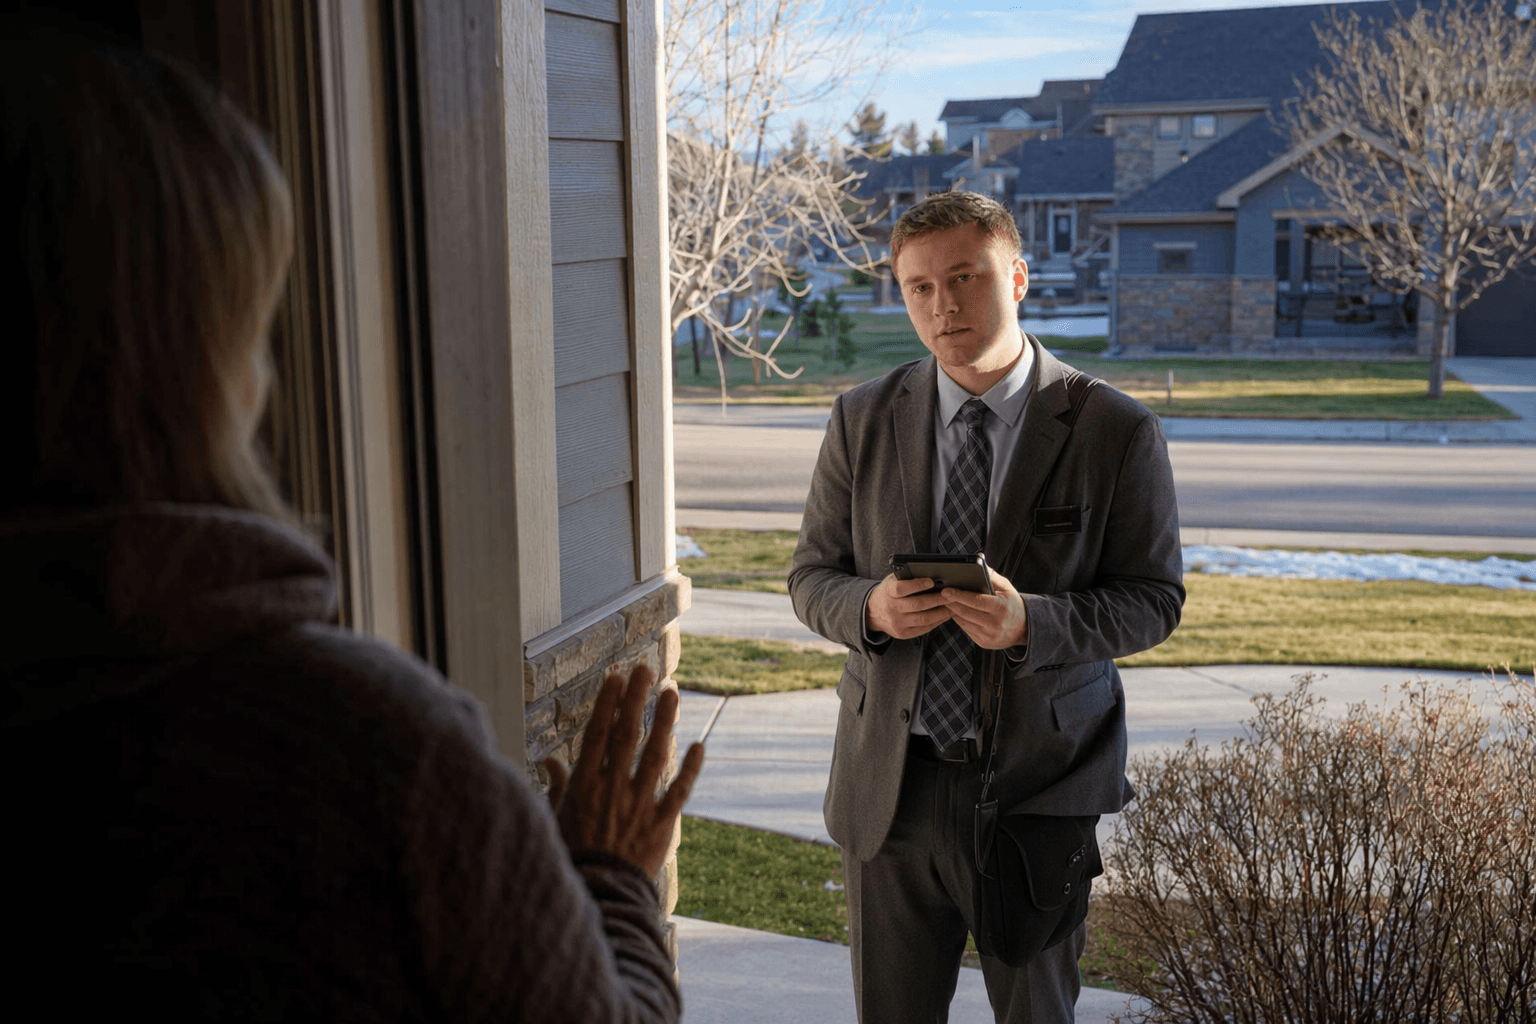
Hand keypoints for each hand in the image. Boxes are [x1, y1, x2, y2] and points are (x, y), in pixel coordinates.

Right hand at [543, 665, 704, 876]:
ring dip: (665, 721)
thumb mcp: (554, 821)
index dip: (607, 702)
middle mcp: (612, 789)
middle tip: (646, 669)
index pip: (597, 734)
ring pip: (655, 755)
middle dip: (636, 698)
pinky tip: (701, 745)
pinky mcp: (661, 825)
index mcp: (584, 786)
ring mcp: (638, 805)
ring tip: (672, 692)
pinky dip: (692, 769)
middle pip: (626, 734)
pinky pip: (679, 791)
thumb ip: (556, 788)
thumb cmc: (571, 859)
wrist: (598, 898)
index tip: (616, 677)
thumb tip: (550, 762)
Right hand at [866, 572, 953, 639]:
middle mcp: (891, 608)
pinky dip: (937, 621)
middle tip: (952, 595)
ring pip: (923, 619)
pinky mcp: (903, 633)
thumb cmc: (889, 593)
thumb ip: (907, 578)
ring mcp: (897, 623)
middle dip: (937, 599)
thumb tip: (932, 575)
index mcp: (888, 592)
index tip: (931, 581)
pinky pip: (924, 628)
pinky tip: (945, 615)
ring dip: (941, 612)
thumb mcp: (892, 581)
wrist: (873, 613)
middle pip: (917, 604)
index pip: (901, 588)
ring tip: (952, 606)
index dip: (916, 585)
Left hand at [940, 567, 1027, 649]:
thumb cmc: (1012, 603)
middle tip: (941, 594)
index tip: (945, 590)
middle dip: (952, 602)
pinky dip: (960, 619)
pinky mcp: (984, 643)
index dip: (959, 595)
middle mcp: (995, 624)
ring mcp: (989, 636)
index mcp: (1001, 608)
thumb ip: (990, 574)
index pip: (975, 601)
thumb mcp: (1006, 587)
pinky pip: (966, 629)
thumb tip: (978, 558)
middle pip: (965, 612)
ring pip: (963, 621)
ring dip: (953, 611)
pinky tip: (957, 611)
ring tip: (947, 601)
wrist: (1024, 628)